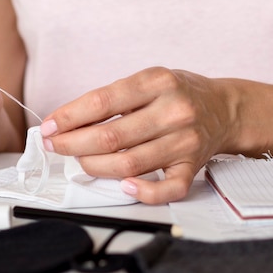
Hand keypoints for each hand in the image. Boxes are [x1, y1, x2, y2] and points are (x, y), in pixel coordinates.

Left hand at [40, 67, 233, 203]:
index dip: (69, 117)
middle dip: (73, 144)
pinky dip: (143, 192)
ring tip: (80, 161)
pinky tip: (124, 186)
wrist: (224, 108)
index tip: (49, 126)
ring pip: (130, 163)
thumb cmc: (178, 94)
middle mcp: (173, 111)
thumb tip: (69, 123)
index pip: (103, 101)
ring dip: (95, 166)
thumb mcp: (148, 80)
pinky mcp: (193, 166)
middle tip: (55, 146)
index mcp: (157, 82)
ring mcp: (184, 141)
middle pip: (111, 136)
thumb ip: (114, 99)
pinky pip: (168, 188)